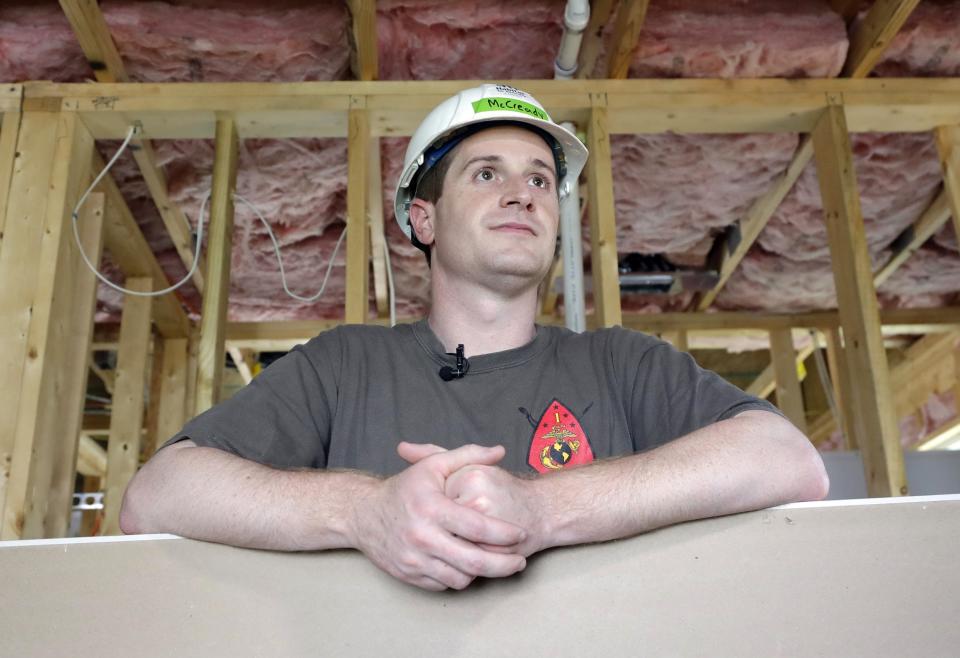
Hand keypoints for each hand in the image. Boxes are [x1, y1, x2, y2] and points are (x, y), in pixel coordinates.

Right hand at [351, 443, 527, 591]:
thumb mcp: (433, 465)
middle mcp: (422, 537)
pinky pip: (444, 584)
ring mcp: (415, 560)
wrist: (363, 515)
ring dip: (482, 573)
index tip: (520, 534)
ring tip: (493, 562)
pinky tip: (467, 565)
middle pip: (474, 561)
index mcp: (431, 508)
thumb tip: (500, 451)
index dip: (504, 533)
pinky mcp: (409, 576)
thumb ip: (468, 455)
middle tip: (519, 561)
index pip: (477, 527)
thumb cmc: (404, 489)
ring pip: (461, 578)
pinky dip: (459, 577)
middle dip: (503, 564)